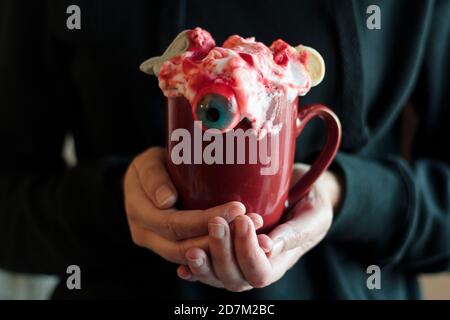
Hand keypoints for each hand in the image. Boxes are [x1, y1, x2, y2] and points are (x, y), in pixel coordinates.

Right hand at [124, 147, 259, 263]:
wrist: (142, 180)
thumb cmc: (150, 165)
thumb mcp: (148, 163)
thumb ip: (154, 177)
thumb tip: (167, 201)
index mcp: (139, 213)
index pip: (174, 224)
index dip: (205, 220)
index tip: (238, 208)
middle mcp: (146, 235)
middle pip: (185, 245)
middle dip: (222, 236)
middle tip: (253, 221)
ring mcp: (159, 245)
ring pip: (192, 256)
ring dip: (224, 247)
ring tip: (255, 234)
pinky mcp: (172, 248)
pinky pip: (196, 256)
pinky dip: (219, 251)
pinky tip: (244, 243)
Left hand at [176, 164, 342, 290]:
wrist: (301, 196)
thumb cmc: (311, 206)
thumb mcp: (312, 217)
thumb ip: (295, 233)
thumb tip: (268, 248)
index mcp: (279, 262)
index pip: (260, 272)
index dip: (248, 252)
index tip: (244, 221)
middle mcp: (255, 267)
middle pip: (234, 277)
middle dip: (222, 252)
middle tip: (216, 222)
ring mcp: (238, 261)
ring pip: (217, 276)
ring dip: (204, 263)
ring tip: (192, 248)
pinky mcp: (225, 250)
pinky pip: (207, 266)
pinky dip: (193, 267)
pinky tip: (183, 262)